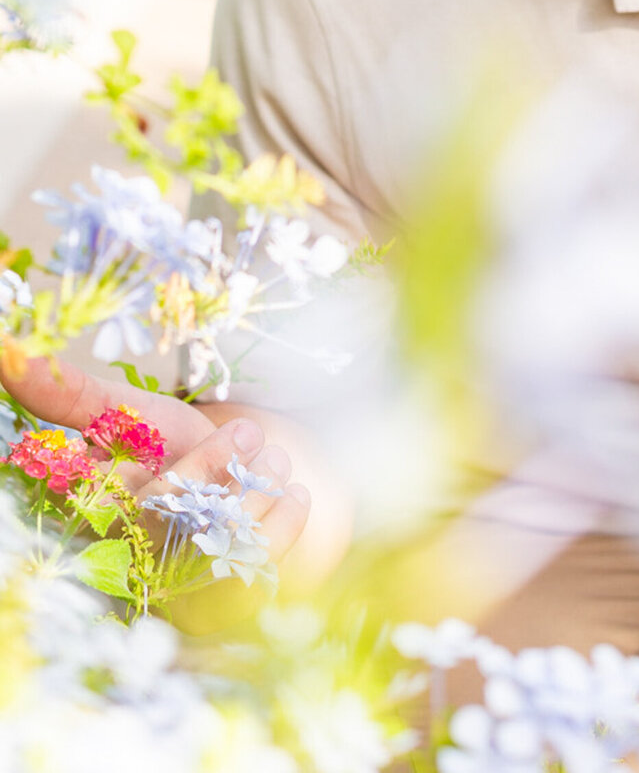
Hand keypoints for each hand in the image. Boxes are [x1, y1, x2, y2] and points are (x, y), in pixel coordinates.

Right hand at [1, 348, 309, 599]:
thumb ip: (70, 392)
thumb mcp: (122, 409)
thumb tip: (7, 350)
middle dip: (208, 467)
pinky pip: (248, 575)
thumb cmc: (166, 443)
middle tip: (249, 430)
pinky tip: (297, 493)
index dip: (110, 470)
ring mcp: (175, 580)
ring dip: (251, 494)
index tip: (136, 440)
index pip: (90, 493)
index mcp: (97, 506)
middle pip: (158, 514)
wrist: (238, 478)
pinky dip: (280, 529)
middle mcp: (130, 549)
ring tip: (275, 458)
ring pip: (207, 543)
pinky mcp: (222, 601)